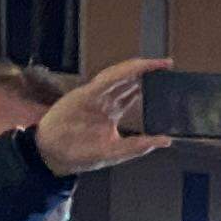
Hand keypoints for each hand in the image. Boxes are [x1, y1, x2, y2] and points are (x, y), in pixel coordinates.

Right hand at [34, 59, 170, 175]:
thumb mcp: (116, 151)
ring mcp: (93, 96)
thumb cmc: (81, 154)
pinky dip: (119, 74)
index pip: (134, 93)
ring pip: (118, 76)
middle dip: (147, 72)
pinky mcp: (82, 95)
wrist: (53, 156)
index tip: (167, 79)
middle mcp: (104, 100)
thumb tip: (166, 141)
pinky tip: (133, 70)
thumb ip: (139, 146)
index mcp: (112, 111)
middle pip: (129, 80)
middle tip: (166, 64)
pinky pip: (104, 81)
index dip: (150, 85)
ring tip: (156, 64)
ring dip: (136, 68)